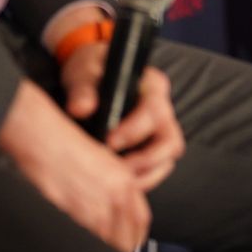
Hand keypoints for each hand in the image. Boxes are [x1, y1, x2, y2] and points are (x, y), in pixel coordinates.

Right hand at [0, 79, 149, 251]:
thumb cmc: (63, 142)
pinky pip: (90, 236)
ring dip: (110, 246)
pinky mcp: (74, 211)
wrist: (42, 136)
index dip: (137, 235)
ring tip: (103, 251)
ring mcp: (95, 204)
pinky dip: (91, 244)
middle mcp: (114, 192)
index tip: (133, 241)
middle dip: (126, 245)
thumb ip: (111, 186)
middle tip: (121, 251)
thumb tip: (112, 209)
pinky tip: (86, 245)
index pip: (141, 217)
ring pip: (111, 238)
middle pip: (129, 233)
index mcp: (123, 179)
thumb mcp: (100, 160)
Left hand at [61, 43, 186, 190]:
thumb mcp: (84, 72)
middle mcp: (163, 108)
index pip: (154, 112)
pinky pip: (156, 167)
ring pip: (166, 159)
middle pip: (170, 142)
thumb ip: (82, 89)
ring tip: (117, 182)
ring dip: (145, 175)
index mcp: (152, 85)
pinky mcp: (152, 145)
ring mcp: (160, 129)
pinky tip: (118, 181)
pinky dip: (141, 178)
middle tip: (117, 171)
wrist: (90, 75)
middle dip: (145, 162)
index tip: (109, 142)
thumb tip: (80, 109)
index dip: (133, 131)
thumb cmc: (92, 69)